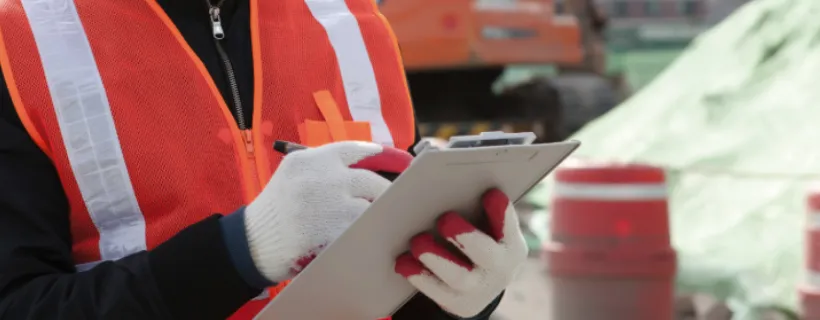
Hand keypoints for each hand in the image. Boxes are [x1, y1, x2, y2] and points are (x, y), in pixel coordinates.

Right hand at [245, 141, 411, 282]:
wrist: (252, 241)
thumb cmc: (275, 210)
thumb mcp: (293, 175)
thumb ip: (323, 167)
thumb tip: (363, 169)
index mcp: (312, 160)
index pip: (356, 149)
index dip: (382, 154)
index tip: (397, 161)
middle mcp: (322, 177)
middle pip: (371, 181)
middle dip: (383, 193)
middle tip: (392, 201)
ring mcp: (329, 204)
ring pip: (370, 207)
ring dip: (376, 215)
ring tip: (379, 221)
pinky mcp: (333, 231)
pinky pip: (360, 229)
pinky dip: (366, 233)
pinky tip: (368, 236)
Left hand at [394, 189, 526, 317]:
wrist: (481, 285)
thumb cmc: (477, 241)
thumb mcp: (485, 227)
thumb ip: (474, 207)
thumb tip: (444, 175)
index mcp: (511, 244)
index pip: (509, 225)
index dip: (502, 211)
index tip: (490, 193)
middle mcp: (500, 269)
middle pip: (486, 254)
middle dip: (465, 236)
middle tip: (444, 219)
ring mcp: (479, 289)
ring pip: (459, 276)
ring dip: (436, 257)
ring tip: (417, 241)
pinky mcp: (457, 302)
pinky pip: (437, 291)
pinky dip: (419, 276)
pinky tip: (403, 262)